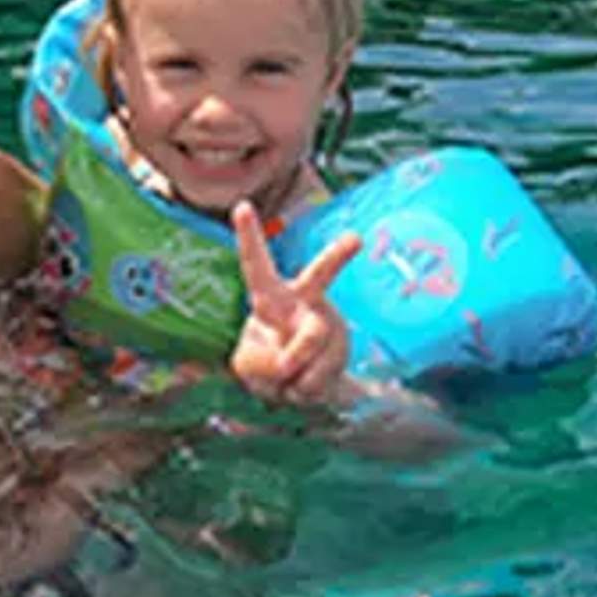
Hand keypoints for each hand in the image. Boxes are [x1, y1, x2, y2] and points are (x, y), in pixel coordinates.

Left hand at [230, 203, 361, 410]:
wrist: (307, 390)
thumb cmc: (269, 366)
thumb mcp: (247, 366)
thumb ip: (259, 362)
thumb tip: (292, 361)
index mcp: (270, 297)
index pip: (256, 264)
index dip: (248, 236)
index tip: (241, 205)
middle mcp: (304, 301)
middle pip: (320, 276)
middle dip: (336, 257)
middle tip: (355, 238)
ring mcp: (328, 322)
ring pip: (310, 343)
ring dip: (292, 374)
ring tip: (289, 382)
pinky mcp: (341, 346)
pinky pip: (317, 373)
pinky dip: (303, 390)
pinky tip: (304, 387)